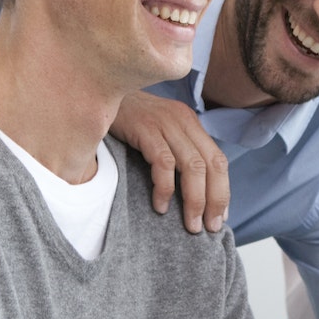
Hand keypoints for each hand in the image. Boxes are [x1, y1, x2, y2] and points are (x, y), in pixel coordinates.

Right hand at [112, 91, 228, 233]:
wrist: (96, 91)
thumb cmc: (124, 120)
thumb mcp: (157, 131)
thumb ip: (175, 151)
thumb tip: (190, 190)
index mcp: (190, 122)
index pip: (219, 159)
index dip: (223, 190)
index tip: (219, 217)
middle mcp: (183, 120)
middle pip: (213, 164)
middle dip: (215, 199)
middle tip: (209, 227)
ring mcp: (165, 122)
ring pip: (193, 166)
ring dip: (194, 200)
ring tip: (190, 224)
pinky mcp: (145, 128)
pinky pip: (164, 162)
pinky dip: (165, 188)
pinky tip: (160, 206)